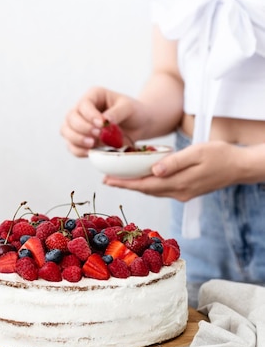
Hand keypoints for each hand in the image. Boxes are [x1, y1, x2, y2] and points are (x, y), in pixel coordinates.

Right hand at [60, 86, 143, 156]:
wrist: (139, 125)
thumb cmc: (134, 112)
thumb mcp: (129, 108)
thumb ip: (117, 112)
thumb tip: (104, 120)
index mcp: (93, 96)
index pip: (83, 104)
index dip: (89, 115)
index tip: (101, 124)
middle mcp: (82, 109)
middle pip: (70, 118)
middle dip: (82, 128)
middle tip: (98, 135)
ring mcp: (79, 124)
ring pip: (66, 131)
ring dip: (76, 139)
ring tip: (92, 144)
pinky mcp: (81, 139)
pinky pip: (71, 146)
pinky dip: (78, 150)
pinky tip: (89, 152)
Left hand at [104, 141, 242, 199]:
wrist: (240, 166)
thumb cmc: (220, 154)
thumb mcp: (198, 152)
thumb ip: (175, 162)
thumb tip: (153, 171)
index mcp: (179, 183)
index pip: (145, 184)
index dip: (125, 183)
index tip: (108, 180)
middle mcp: (179, 192)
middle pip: (146, 190)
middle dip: (125, 186)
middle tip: (106, 180)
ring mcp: (183, 194)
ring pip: (153, 191)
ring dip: (135, 186)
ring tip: (118, 180)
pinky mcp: (186, 191)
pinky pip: (161, 190)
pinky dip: (148, 185)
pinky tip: (141, 179)